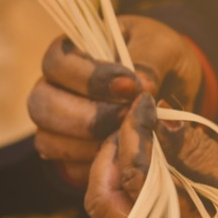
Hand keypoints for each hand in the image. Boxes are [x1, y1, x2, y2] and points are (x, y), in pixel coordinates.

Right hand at [27, 15, 202, 185]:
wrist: (176, 95)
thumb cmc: (163, 63)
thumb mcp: (165, 50)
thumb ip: (150, 63)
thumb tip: (141, 89)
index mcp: (73, 51)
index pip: (57, 61)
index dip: (89, 77)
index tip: (130, 86)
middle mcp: (55, 87)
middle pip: (41, 104)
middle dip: (88, 117)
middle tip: (127, 118)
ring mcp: (57, 123)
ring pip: (47, 140)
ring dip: (89, 144)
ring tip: (127, 137)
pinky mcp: (69, 155)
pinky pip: (66, 167)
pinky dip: (94, 165)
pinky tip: (123, 154)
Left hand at [84, 92, 217, 217]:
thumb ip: (196, 152)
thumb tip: (161, 117)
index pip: (133, 175)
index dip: (133, 131)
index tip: (143, 103)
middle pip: (103, 200)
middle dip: (113, 154)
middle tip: (135, 124)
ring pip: (111, 213)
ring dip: (117, 171)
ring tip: (142, 139)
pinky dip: (130, 190)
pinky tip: (151, 167)